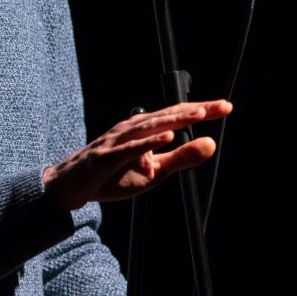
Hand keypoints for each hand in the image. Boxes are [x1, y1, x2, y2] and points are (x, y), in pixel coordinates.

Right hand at [42, 100, 230, 210]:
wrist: (70, 188)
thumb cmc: (112, 176)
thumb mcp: (154, 172)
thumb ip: (181, 158)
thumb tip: (210, 143)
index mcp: (144, 130)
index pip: (177, 116)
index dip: (201, 111)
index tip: (226, 107)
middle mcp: (131, 129)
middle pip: (167, 115)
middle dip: (195, 110)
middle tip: (222, 106)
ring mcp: (116, 141)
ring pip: (149, 127)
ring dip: (175, 120)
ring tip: (199, 115)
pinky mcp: (104, 158)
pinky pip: (128, 149)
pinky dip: (148, 143)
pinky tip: (167, 137)